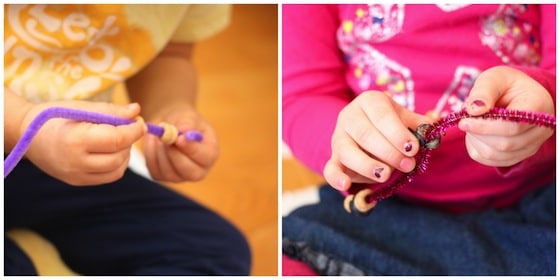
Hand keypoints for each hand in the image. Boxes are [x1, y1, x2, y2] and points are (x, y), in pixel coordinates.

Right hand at [22, 101, 145, 185]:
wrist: (28, 134)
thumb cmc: (56, 116)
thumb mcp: (82, 107)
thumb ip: (111, 111)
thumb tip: (137, 111)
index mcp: (75, 140)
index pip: (117, 139)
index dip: (134, 131)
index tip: (140, 122)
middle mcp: (76, 162)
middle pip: (119, 156)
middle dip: (129, 141)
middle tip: (126, 127)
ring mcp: (76, 175)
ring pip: (117, 170)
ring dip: (124, 154)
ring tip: (115, 138)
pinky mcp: (78, 182)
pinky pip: (108, 177)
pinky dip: (116, 164)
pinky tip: (110, 151)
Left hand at [143, 105, 218, 181]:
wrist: (171, 126)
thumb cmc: (184, 121)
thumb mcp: (188, 117)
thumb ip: (187, 124)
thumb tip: (183, 132)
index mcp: (210, 153)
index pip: (206, 157)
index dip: (192, 149)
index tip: (179, 138)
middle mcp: (198, 169)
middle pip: (190, 173)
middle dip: (175, 155)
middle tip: (165, 138)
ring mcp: (180, 176)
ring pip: (169, 173)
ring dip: (161, 152)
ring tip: (159, 135)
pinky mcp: (163, 176)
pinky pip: (155, 170)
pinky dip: (150, 154)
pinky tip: (152, 140)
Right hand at [323, 91, 432, 190]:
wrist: (366, 129)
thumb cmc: (390, 125)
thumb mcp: (405, 119)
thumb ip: (419, 125)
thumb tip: (433, 133)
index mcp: (369, 102)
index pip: (381, 115)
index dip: (397, 133)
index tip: (413, 148)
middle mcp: (349, 117)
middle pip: (365, 134)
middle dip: (389, 152)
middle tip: (408, 164)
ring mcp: (338, 138)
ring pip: (347, 151)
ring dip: (367, 165)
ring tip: (386, 174)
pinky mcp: (333, 159)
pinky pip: (330, 169)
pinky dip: (336, 178)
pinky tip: (346, 185)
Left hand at [459, 66, 554, 166]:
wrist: (515, 94)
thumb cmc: (504, 84)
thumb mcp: (494, 78)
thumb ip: (484, 91)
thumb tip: (473, 111)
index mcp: (538, 106)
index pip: (513, 126)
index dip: (485, 127)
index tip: (463, 121)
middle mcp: (541, 129)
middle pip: (505, 144)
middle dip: (478, 134)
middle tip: (464, 121)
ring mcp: (532, 145)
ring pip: (498, 155)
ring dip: (476, 141)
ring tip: (471, 124)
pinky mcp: (519, 155)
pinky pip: (492, 161)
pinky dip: (477, 149)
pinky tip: (475, 134)